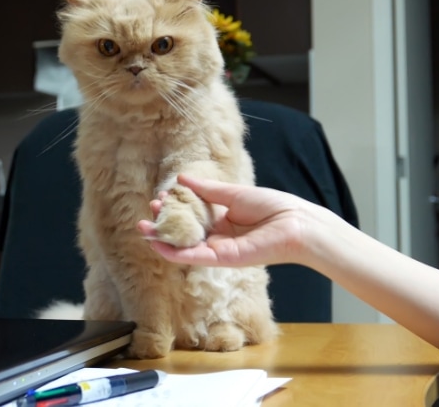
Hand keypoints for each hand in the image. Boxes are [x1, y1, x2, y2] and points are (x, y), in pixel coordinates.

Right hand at [137, 174, 308, 266]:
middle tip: (151, 209)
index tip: (161, 196)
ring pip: (184, 246)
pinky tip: (157, 243)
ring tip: (143, 226)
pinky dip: (174, 252)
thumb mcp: (233, 193)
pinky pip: (193, 257)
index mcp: (223, 219)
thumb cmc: (272, 205)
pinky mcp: (222, 258)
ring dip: (162, 238)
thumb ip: (207, 190)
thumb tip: (181, 179)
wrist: (295, 223)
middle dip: (165, 221)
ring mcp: (219, 248)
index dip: (174, 206)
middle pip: (184, 231)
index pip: (191, 215)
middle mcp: (218, 236)